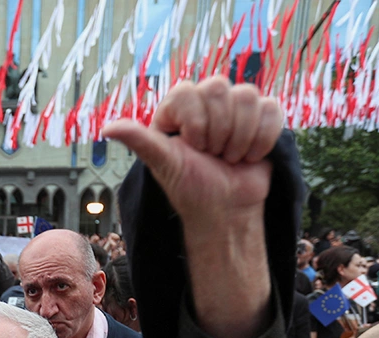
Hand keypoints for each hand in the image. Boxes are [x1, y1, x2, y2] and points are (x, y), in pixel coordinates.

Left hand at [101, 77, 281, 229]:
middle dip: (218, 131)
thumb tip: (106, 128)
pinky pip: (271, 110)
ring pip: (248, 96)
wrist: (226, 209)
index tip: (194, 148)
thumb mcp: (163, 163)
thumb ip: (140, 140)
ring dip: (240, 137)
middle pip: (219, 87)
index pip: (188, 91)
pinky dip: (262, 140)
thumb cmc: (191, 187)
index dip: (196, 123)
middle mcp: (205, 101)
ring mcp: (236, 106)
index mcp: (177, 107)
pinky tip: (250, 156)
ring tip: (229, 157)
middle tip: (212, 155)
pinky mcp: (264, 116)